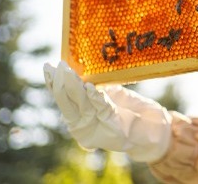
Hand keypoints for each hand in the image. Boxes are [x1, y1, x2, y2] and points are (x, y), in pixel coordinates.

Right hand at [43, 61, 171, 162]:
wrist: (149, 129)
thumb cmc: (128, 110)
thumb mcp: (110, 94)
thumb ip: (98, 86)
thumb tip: (85, 71)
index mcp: (78, 114)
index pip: (62, 96)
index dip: (54, 83)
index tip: (48, 67)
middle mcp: (82, 122)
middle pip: (67, 101)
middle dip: (61, 83)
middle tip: (56, 67)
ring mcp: (95, 126)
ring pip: (81, 104)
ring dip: (75, 87)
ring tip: (67, 73)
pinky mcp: (112, 127)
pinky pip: (102, 108)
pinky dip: (96, 98)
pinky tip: (90, 87)